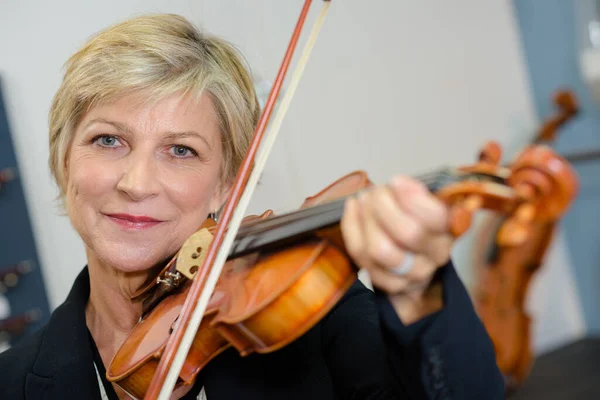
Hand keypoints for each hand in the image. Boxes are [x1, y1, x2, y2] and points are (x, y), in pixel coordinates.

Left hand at [340, 175, 453, 323]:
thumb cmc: (418, 218)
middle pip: (407, 233)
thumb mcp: (427, 201)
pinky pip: (360, 254)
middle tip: (377, 191)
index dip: (412, 198)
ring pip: (380, 249)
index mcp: (450, 230)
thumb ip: (417, 191)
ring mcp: (411, 275)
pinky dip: (351, 225)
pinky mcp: (386, 283)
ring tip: (364, 198)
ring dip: (366, 217)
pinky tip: (353, 206)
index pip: (436, 218)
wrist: (414, 253)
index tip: (396, 181)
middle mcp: (435, 256)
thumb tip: (399, 184)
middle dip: (384, 205)